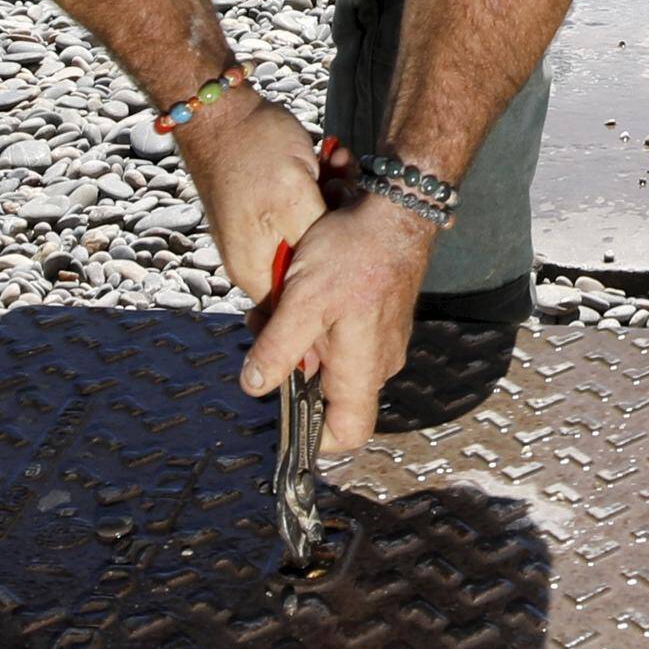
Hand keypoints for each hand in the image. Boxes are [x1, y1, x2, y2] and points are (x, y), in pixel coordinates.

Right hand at [179, 85, 325, 305]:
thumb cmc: (253, 151)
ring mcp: (261, 232)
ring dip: (334, 195)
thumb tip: (337, 282)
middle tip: (343, 186)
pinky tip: (329, 158)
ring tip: (336, 164)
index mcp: (254, 270)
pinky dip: (322, 183)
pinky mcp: (269, 208)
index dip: (337, 277)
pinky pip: (306, 207)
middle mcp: (255, 258)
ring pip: (316, 230)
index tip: (353, 237)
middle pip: (315, 262)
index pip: (302, 304)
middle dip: (338, 223)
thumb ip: (314, 247)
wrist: (220, 109)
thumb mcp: (295, 201)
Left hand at [237, 187, 434, 447]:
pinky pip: (345, 339)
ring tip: (279, 304)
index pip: (348, 433)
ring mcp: (383, 341)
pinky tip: (301, 292)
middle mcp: (379, 363)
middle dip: (292, 372)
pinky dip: (317, 325)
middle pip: (331, 396)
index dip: (316, 438)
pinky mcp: (381, 319)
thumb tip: (254, 387)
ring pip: (334, 363)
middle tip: (264, 332)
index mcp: (362, 368)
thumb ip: (277, 349)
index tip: (284, 417)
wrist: (395, 209)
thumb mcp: (302, 301)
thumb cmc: (353, 253)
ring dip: (301, 343)